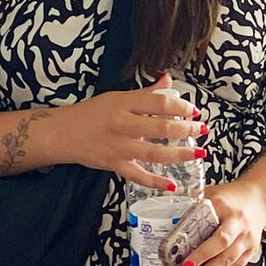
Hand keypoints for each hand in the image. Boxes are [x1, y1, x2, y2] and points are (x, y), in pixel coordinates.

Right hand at [65, 73, 206, 189]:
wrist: (62, 133)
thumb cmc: (91, 113)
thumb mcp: (117, 97)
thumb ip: (145, 93)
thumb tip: (168, 80)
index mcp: (123, 103)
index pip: (158, 102)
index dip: (180, 106)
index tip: (194, 110)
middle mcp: (122, 124)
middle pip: (161, 127)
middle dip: (186, 129)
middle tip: (203, 129)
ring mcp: (119, 147)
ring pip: (155, 152)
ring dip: (180, 154)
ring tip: (200, 153)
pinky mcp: (114, 165)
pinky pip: (138, 175)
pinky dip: (155, 182)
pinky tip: (172, 184)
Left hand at [181, 180, 265, 265]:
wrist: (258, 197)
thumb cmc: (230, 196)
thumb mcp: (210, 194)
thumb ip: (194, 206)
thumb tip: (172, 222)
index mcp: (224, 207)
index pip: (211, 230)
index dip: (200, 250)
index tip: (185, 262)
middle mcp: (238, 223)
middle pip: (222, 250)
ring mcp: (247, 237)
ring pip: (230, 261)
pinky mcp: (252, 248)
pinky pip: (237, 265)